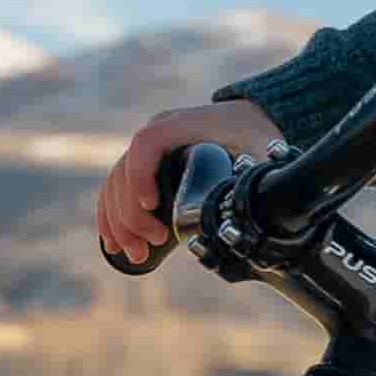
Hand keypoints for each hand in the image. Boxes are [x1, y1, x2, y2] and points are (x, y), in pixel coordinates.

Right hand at [97, 98, 280, 269]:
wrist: (251, 121)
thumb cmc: (257, 134)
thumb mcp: (264, 151)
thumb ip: (259, 172)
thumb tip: (256, 205)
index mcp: (184, 124)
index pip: (147, 142)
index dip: (141, 173)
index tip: (151, 205)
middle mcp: (159, 132)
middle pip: (126, 170)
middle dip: (131, 213)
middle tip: (152, 243)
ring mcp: (149, 149)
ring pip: (116, 183)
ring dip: (119, 222)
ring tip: (136, 254)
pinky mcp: (146, 165)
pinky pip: (117, 189)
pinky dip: (111, 217)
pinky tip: (112, 243)